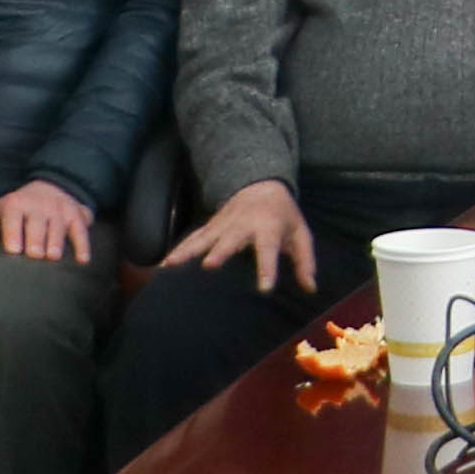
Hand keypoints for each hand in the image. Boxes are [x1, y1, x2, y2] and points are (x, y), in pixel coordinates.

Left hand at [0, 181, 97, 264]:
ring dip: (56, 241)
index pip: (14, 217)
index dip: (13, 233)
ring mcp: (59, 209)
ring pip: (58, 226)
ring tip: (53, 257)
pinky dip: (83, 245)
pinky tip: (83, 260)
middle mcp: (39, 204)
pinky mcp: (76, 215)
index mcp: (16, 203)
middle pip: (37, 223)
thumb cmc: (16, 210)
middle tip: (34, 254)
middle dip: (36, 239)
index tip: (13, 250)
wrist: (49, 188)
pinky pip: (81, 230)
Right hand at [169, 179, 315, 294]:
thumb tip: (311, 288)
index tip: (264, 288)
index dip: (267, 268)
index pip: (269, 249)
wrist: (262, 185)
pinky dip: (178, 249)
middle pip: (231, 238)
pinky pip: (193, 238)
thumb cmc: (284, 216)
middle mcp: (244, 224)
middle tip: (209, 266)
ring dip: (188, 250)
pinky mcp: (211, 225)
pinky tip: (163, 265)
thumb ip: (305, 261)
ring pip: (204, 237)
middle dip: (220, 251)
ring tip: (171, 265)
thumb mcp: (301, 235)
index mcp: (269, 227)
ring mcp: (224, 223)